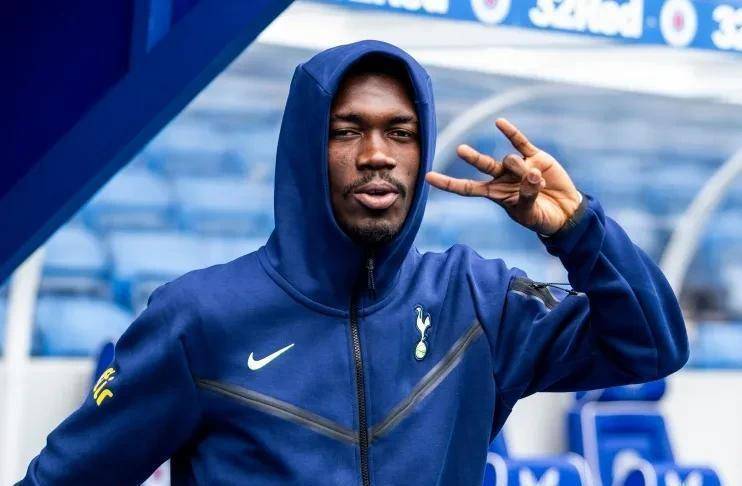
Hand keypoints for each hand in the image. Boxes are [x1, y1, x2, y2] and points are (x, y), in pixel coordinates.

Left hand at [425, 118, 581, 235]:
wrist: (566, 212)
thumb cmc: (542, 218)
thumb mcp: (531, 213)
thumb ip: (527, 196)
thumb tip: (530, 174)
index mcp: (495, 194)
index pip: (466, 188)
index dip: (448, 183)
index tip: (428, 177)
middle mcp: (502, 178)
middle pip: (482, 165)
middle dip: (472, 157)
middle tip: (460, 150)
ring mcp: (517, 166)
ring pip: (509, 160)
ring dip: (520, 169)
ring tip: (537, 181)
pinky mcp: (535, 158)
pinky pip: (519, 142)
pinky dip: (510, 133)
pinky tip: (499, 123)